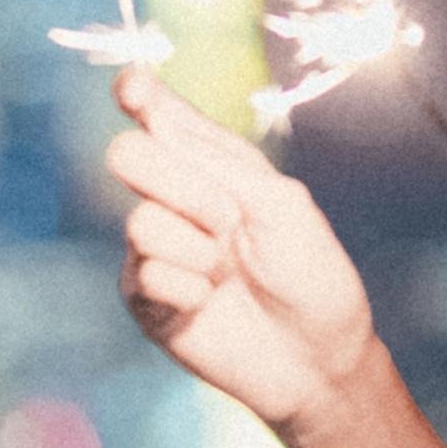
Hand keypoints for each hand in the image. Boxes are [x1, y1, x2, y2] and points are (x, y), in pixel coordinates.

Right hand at [105, 64, 380, 433]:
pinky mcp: (145, 298)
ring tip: (226, 274)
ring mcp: (156, 248)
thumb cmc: (312, 276)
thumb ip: (216, 161)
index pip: (162, 118)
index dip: (140, 96)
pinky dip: (187, 289)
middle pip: (128, 156)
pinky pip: (145, 274)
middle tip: (226, 219)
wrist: (318, 359)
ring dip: (195, 248)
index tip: (131, 88)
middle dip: (180, 184)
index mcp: (213, 167)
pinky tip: (209, 304)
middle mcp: (177, 200)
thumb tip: (156, 115)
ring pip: (140, 222)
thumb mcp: (279, 203)